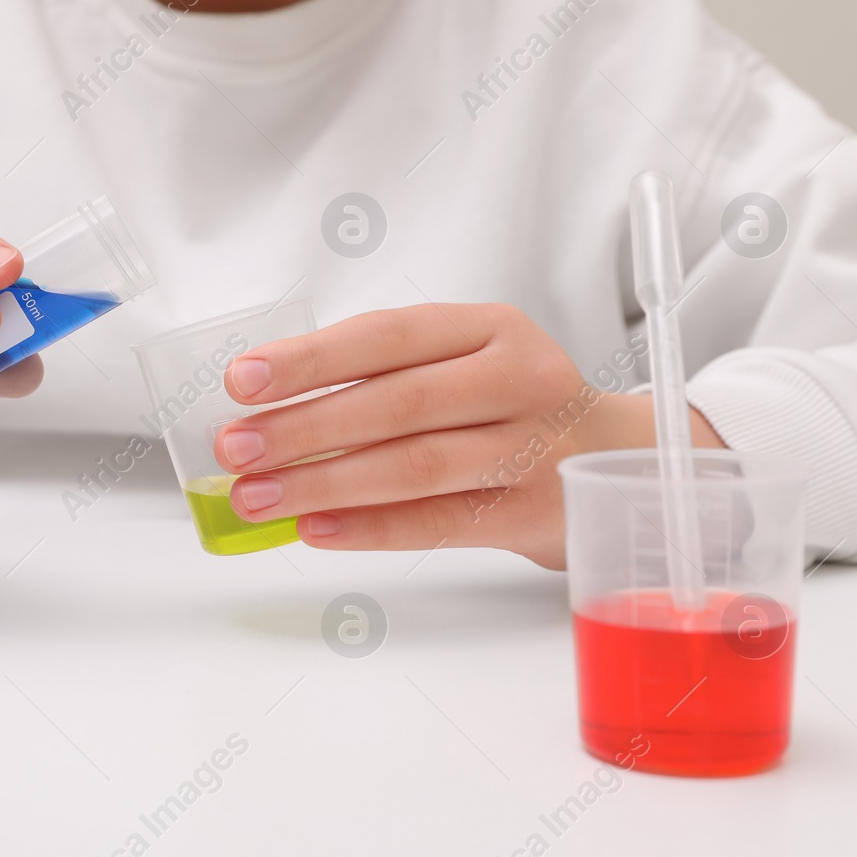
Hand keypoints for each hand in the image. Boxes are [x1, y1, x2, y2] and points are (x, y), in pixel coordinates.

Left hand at [212, 303, 724, 568]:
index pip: (390, 336)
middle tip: (236, 447)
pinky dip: (370, 528)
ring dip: (323, 482)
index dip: (312, 358)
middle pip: (396, 403)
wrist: (619, 461)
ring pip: (414, 465)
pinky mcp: (533, 513)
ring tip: (257, 496)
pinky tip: (314, 528)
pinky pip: (438, 524)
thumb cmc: (514, 408)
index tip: (244, 379)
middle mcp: (519, 379)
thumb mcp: (468, 363)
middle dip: (303, 427)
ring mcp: (534, 448)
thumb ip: (385, 377)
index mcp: (492, 328)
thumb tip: (268, 410)